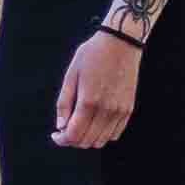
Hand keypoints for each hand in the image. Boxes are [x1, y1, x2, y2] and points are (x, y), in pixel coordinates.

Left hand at [53, 26, 140, 151]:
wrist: (121, 43)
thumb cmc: (93, 54)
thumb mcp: (71, 74)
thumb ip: (64, 102)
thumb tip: (60, 126)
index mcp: (88, 101)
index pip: (74, 135)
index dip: (62, 140)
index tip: (56, 134)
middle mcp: (106, 110)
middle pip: (87, 141)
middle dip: (73, 140)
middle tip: (66, 129)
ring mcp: (119, 111)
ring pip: (101, 141)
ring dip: (88, 139)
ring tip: (80, 126)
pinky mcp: (128, 109)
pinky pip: (115, 134)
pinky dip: (103, 135)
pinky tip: (95, 123)